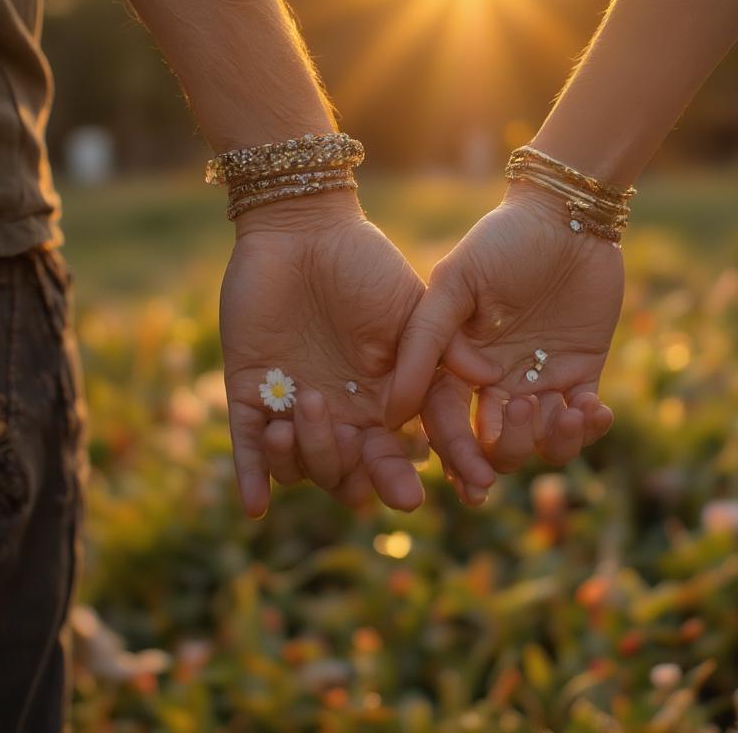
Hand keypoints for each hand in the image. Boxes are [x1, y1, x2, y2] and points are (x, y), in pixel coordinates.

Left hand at [220, 190, 426, 517]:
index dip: (410, 479)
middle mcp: (340, 416)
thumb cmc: (365, 264)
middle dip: (354, 477)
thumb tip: (489, 379)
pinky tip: (254, 506)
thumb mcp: (412, 308)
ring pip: (300, 467)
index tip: (432, 496)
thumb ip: (441, 349)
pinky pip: (247, 448)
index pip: (395, 458)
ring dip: (305, 456)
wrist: (301, 231)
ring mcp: (293, 409)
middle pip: (347, 476)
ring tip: (297, 415)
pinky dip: (252, 478)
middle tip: (356, 444)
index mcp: (380, 403)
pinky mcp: (250, 394)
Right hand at [390, 183, 619, 479]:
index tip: (469, 479)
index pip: (448, 423)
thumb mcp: (455, 284)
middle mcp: (496, 381)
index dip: (456, 455)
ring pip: (540, 442)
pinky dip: (589, 428)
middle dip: (506, 452)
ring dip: (551, 442)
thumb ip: (425, 342)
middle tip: (523, 420)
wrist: (566, 216)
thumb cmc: (503, 243)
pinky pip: (582, 420)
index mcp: (458, 365)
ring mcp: (540, 380)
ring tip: (567, 410)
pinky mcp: (582, 374)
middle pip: (494, 446)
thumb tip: (396, 409)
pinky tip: (594, 409)